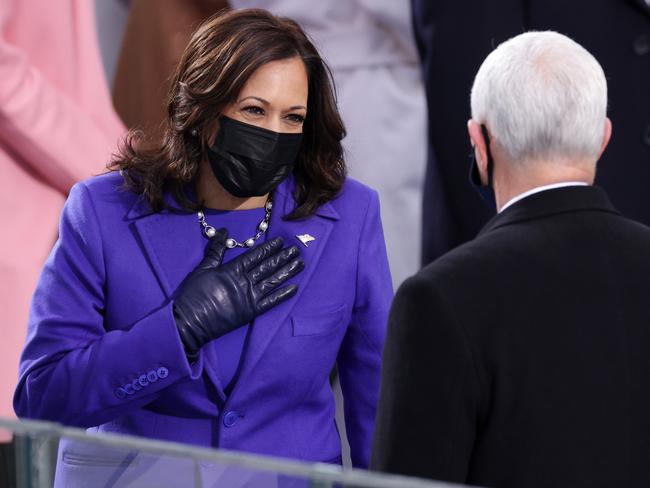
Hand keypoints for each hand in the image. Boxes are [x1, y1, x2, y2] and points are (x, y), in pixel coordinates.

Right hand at [173, 229, 303, 358]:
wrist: (190, 321)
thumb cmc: (193, 294)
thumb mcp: (203, 268)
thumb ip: (216, 250)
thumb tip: (224, 231)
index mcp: (232, 270)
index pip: (255, 255)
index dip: (269, 248)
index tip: (281, 240)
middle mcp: (244, 281)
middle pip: (267, 267)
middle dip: (282, 257)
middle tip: (296, 249)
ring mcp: (250, 297)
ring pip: (273, 281)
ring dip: (287, 272)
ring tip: (300, 263)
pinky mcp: (251, 312)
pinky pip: (271, 302)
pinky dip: (283, 295)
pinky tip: (295, 288)